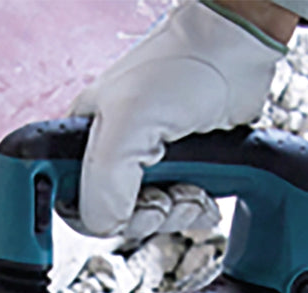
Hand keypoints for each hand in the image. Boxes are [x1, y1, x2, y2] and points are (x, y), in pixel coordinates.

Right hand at [70, 0, 287, 237]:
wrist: (236, 53)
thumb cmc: (181, 66)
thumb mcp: (126, 122)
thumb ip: (104, 181)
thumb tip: (104, 224)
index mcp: (85, 138)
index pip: (70, 198)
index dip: (91, 215)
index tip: (118, 213)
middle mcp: (113, 153)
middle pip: (115, 217)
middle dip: (145, 217)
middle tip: (162, 197)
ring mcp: (150, 164)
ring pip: (151, 219)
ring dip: (175, 215)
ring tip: (190, 187)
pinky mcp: (183, 171)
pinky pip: (181, 214)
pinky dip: (196, 212)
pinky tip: (203, 193)